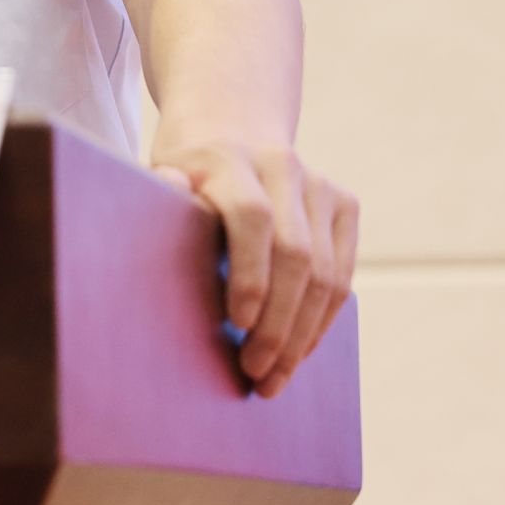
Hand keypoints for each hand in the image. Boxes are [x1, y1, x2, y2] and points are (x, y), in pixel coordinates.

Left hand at [151, 125, 357, 397]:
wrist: (229, 126)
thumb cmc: (184, 170)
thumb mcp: (160, 176)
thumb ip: (163, 195)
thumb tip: (170, 190)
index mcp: (227, 159)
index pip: (251, 217)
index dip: (250, 273)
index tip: (237, 324)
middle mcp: (280, 166)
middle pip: (295, 255)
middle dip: (278, 324)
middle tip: (255, 374)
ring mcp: (318, 183)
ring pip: (325, 274)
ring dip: (302, 335)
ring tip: (275, 377)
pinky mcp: (344, 203)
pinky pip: (341, 275)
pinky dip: (321, 320)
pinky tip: (299, 350)